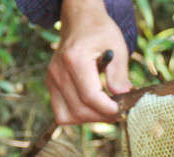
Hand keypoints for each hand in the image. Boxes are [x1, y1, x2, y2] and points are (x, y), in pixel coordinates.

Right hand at [46, 0, 131, 124]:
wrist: (80, 22)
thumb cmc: (100, 32)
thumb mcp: (118, 47)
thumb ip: (119, 74)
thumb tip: (123, 96)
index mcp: (74, 60)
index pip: (90, 97)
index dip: (108, 109)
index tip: (122, 110)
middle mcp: (58, 72)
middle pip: (80, 109)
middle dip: (102, 116)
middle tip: (119, 111)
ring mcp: (52, 79)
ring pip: (69, 116)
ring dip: (91, 118)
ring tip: (106, 110)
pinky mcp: (51, 85)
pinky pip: (62, 113)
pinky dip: (78, 116)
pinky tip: (93, 108)